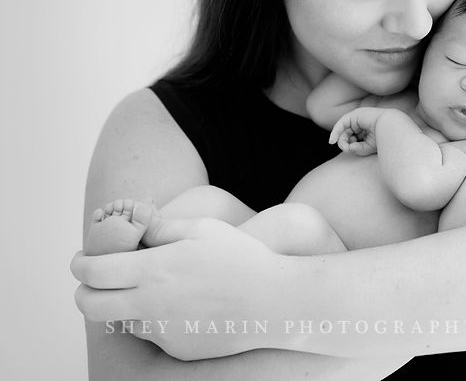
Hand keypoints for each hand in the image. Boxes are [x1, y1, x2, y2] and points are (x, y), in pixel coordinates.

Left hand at [71, 217, 289, 360]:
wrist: (274, 302)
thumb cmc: (242, 259)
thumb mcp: (202, 229)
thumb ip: (160, 229)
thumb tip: (134, 232)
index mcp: (153, 270)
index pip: (91, 272)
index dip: (80, 264)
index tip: (83, 259)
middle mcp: (149, 304)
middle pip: (88, 306)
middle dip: (83, 291)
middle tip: (97, 280)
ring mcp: (161, 330)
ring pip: (119, 322)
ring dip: (122, 306)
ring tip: (151, 289)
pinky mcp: (176, 348)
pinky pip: (151, 334)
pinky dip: (155, 319)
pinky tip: (184, 306)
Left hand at [328, 107, 384, 155]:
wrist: (391, 129)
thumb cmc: (383, 139)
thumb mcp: (368, 147)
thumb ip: (357, 149)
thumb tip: (349, 148)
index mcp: (366, 130)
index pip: (353, 138)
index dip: (348, 145)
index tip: (349, 150)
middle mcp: (361, 123)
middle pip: (346, 134)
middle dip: (344, 143)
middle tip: (347, 149)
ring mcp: (358, 118)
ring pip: (343, 130)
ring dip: (341, 140)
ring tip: (345, 146)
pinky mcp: (354, 115)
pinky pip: (341, 123)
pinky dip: (335, 132)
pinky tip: (333, 141)